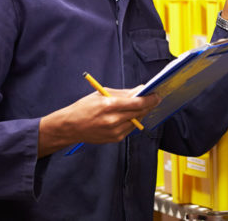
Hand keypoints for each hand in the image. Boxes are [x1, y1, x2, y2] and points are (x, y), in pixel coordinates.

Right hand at [38, 88, 159, 156]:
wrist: (71, 126)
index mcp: (110, 105)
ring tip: (141, 105)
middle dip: (149, 105)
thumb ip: (124, 93)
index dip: (150, 99)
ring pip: (137, 120)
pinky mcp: (115, 139)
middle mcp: (113, 120)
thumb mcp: (102, 94)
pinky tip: (130, 115)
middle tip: (155, 99)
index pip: (137, 102)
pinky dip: (133, 121)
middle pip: (140, 112)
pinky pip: (130, 128)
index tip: (157, 95)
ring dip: (141, 113)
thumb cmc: (85, 107)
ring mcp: (114, 131)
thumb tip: (141, 89)